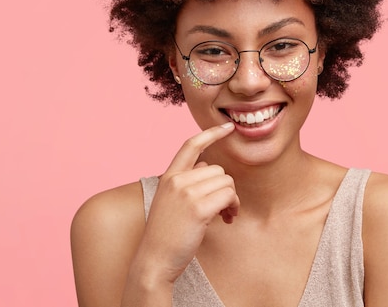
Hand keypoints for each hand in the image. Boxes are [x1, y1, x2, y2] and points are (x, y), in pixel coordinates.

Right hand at [132, 122, 238, 286]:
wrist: (155, 261)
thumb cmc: (166, 234)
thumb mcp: (169, 201)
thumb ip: (186, 182)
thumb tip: (211, 171)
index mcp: (168, 176)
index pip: (190, 145)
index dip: (211, 133)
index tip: (227, 127)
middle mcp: (176, 180)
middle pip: (218, 170)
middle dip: (225, 188)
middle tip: (224, 208)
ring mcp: (186, 193)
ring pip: (226, 182)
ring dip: (231, 199)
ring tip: (224, 215)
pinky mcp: (198, 209)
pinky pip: (228, 196)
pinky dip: (232, 207)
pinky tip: (227, 220)